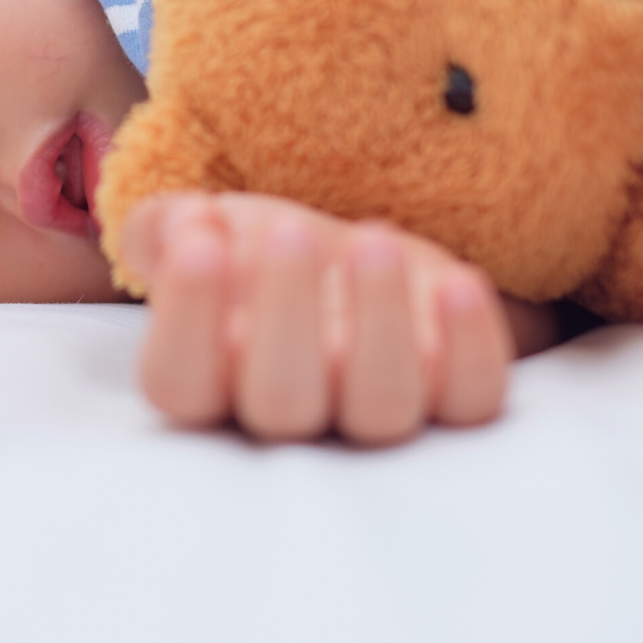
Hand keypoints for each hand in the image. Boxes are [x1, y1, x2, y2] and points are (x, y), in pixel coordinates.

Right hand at [118, 193, 548, 444]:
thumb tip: (181, 229)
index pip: (179, 383)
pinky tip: (455, 282)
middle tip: (291, 234)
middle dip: (285, 313)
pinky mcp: (456, 394)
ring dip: (379, 324)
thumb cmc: (265, 255)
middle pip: (280, 402)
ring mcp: (377, 411)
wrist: (357, 264)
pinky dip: (471, 346)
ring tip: (371, 241)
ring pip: (380, 406)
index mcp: (210, 379)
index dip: (186, 318)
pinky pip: (473, 399)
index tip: (201, 242)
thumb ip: (168, 231)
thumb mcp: (207, 232)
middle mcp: (293, 414)